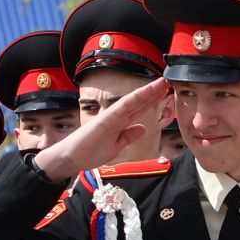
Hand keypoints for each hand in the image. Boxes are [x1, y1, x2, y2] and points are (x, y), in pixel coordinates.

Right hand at [34, 76, 173, 182]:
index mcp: (120, 122)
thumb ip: (129, 136)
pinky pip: (122, 107)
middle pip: (139, 102)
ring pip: (133, 101)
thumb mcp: (116, 146)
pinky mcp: (105, 120)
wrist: (71, 158)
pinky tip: (145, 92)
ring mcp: (111, 116)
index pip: (139, 109)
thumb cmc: (90, 152)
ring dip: (147, 92)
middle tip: (168, 81)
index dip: (152, 100)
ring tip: (161, 83)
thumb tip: (143, 128)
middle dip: (154, 93)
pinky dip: (134, 99)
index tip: (165, 92)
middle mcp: (117, 116)